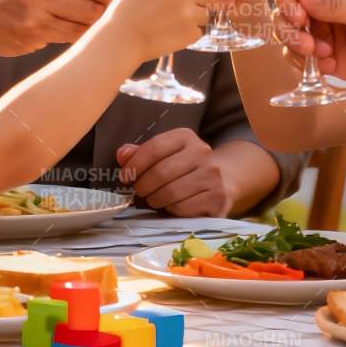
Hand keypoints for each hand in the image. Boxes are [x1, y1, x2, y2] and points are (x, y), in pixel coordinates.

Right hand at [105, 0, 228, 62]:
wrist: (120, 38)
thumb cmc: (126, 11)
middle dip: (198, 1)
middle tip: (181, 9)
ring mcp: (190, 13)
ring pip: (205, 14)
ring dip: (194, 18)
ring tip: (172, 23)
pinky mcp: (191, 33)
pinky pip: (199, 31)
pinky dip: (189, 34)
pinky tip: (171, 34)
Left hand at [116, 128, 232, 215]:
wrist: (223, 180)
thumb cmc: (184, 168)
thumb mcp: (164, 155)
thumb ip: (141, 154)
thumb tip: (122, 155)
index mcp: (185, 137)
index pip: (155, 147)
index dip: (135, 164)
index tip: (125, 177)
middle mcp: (202, 152)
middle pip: (161, 172)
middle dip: (143, 186)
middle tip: (138, 192)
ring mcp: (212, 175)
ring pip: (171, 192)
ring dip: (155, 200)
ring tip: (153, 199)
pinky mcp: (217, 197)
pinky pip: (183, 207)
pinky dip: (172, 210)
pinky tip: (171, 206)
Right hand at [275, 0, 345, 91]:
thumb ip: (335, 5)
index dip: (290, 0)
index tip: (300, 17)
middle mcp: (323, 7)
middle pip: (285, 12)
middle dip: (288, 27)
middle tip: (307, 42)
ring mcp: (323, 33)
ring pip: (288, 37)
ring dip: (296, 47)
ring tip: (320, 54)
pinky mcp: (325, 58)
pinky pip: (300, 61)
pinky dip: (305, 65)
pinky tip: (328, 66)